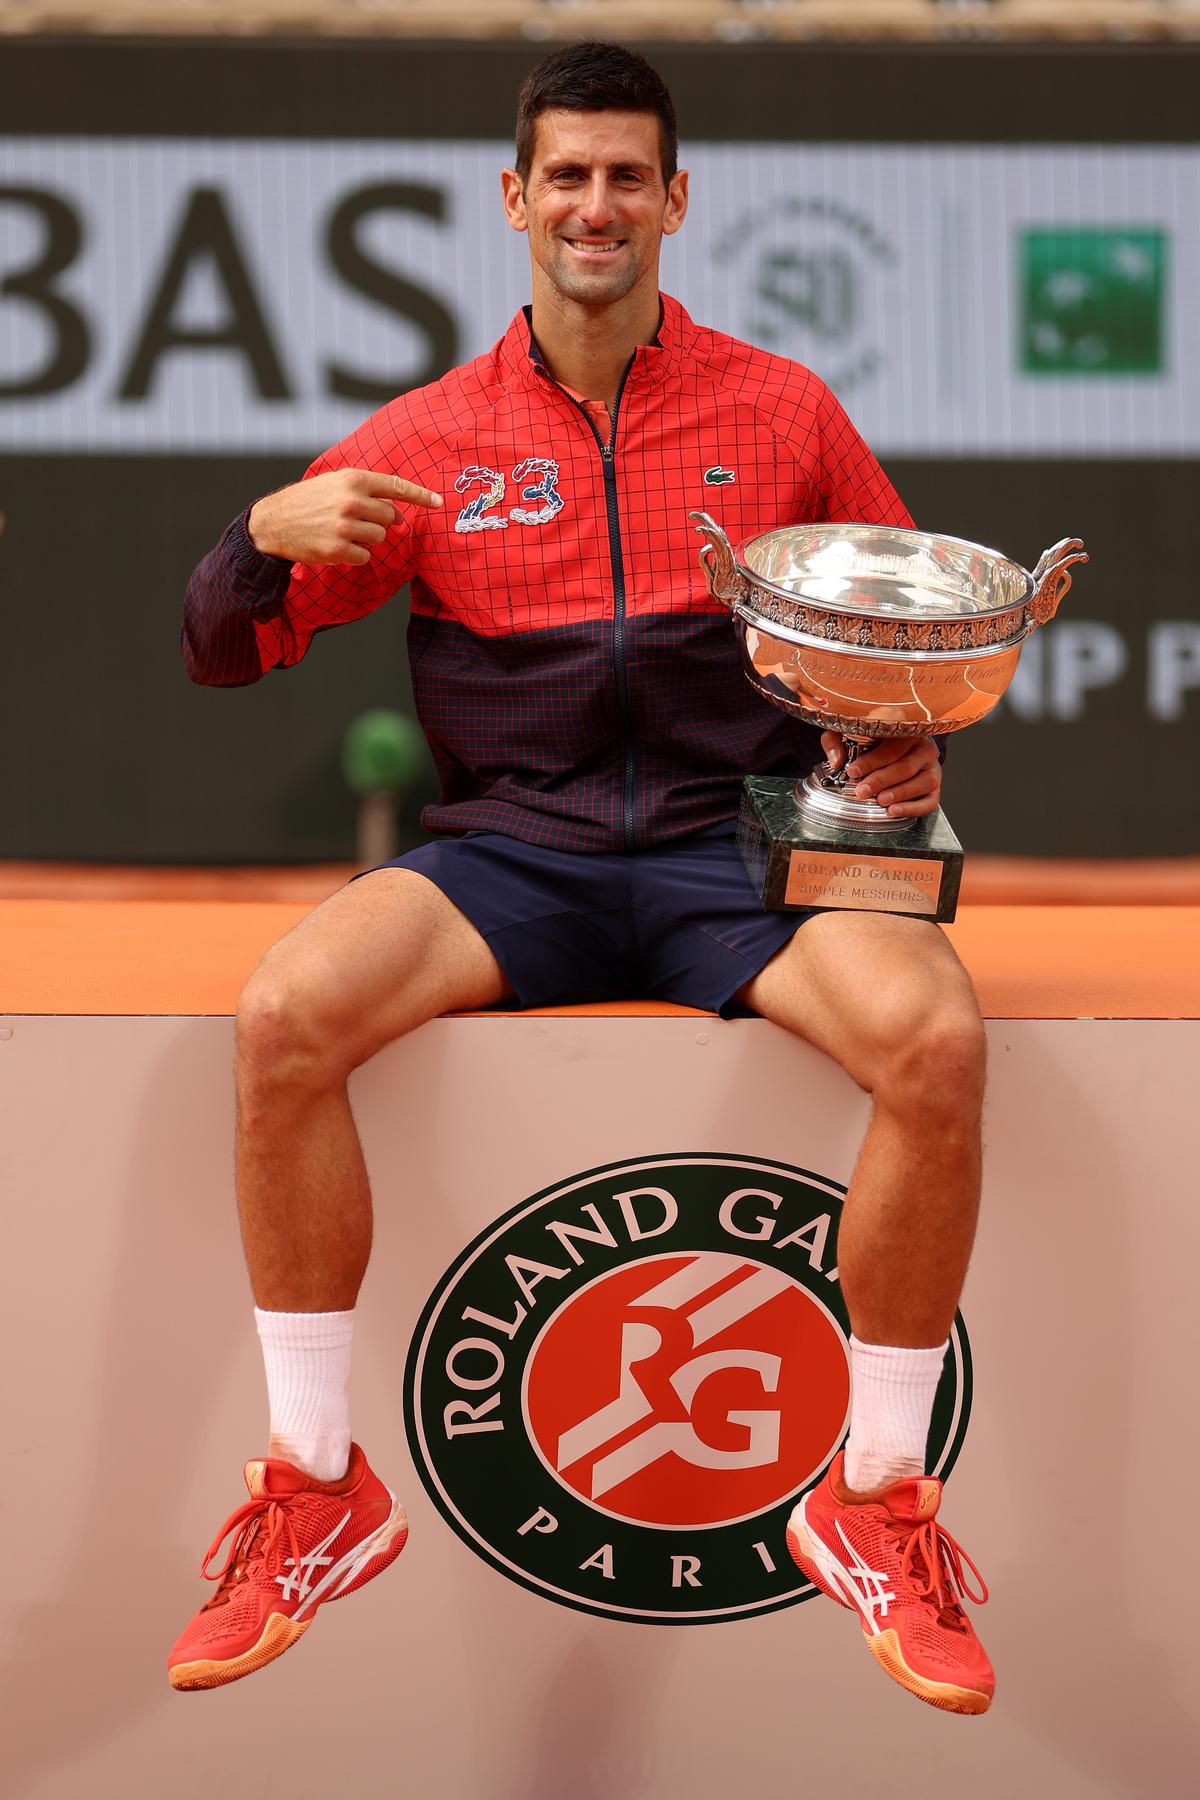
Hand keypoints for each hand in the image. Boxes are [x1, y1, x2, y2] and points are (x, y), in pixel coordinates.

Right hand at [248, 468, 442, 566]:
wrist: (274, 522)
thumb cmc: (309, 501)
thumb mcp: (335, 483)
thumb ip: (368, 492)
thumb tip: (400, 513)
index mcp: (352, 479)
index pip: (395, 486)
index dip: (419, 495)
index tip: (438, 502)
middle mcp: (350, 500)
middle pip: (389, 516)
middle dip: (381, 521)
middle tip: (358, 521)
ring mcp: (344, 526)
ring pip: (379, 537)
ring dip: (366, 538)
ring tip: (342, 531)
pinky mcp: (337, 550)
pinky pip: (365, 556)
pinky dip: (355, 555)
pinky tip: (337, 546)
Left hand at [819, 730, 941, 819]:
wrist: (901, 749)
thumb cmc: (874, 741)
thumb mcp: (850, 733)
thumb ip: (836, 741)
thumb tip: (836, 761)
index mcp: (905, 731)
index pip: (891, 747)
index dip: (871, 761)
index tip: (853, 771)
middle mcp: (923, 747)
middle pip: (904, 766)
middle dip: (881, 781)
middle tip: (862, 791)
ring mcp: (932, 767)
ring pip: (922, 782)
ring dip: (900, 793)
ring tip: (880, 800)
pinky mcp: (935, 787)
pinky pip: (930, 801)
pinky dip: (913, 808)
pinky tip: (895, 811)